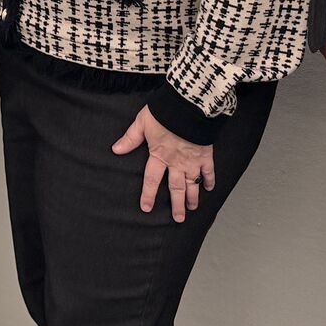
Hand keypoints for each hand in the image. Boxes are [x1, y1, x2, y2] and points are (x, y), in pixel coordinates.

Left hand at [113, 105, 214, 223]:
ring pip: (192, 184)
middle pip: (176, 188)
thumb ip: (130, 138)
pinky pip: (209, 171)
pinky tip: (209, 189)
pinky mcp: (205, 155)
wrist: (188, 107)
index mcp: (159, 156)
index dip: (148, 195)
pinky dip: (209, 180)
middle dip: (177, 205)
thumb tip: (116, 150)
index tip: (146, 208)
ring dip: (193, 197)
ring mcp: (192, 160)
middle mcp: (176, 163)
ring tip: (192, 209)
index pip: (151, 180)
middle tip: (178, 219)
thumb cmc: (164, 112)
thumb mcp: (142, 123)